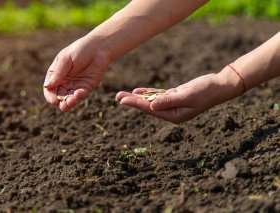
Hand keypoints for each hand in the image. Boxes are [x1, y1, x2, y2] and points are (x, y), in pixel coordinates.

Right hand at [43, 36, 109, 111]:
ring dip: (69, 102)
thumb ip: (58, 73)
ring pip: (69, 99)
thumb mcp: (66, 59)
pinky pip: (81, 95)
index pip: (49, 89)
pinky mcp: (86, 87)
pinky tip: (79, 93)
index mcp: (56, 75)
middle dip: (60, 102)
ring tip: (70, 101)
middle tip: (63, 104)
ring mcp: (75, 85)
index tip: (54, 100)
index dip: (50, 96)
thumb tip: (47, 86)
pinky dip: (79, 96)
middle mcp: (64, 82)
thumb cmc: (80, 50)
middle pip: (59, 96)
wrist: (99, 47)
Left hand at [115, 71, 241, 123]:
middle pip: (147, 106)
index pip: (150, 109)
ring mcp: (173, 104)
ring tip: (122, 94)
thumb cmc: (205, 91)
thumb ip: (168, 101)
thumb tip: (151, 107)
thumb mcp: (186, 96)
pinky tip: (137, 91)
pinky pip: (158, 96)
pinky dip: (148, 93)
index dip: (135, 104)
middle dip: (132, 101)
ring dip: (137, 97)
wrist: (219, 85)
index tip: (122, 100)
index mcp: (174, 116)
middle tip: (116, 96)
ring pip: (151, 101)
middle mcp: (171, 112)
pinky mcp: (175, 96)